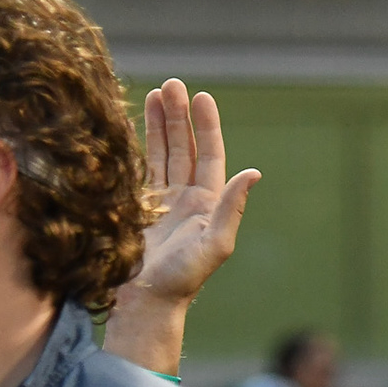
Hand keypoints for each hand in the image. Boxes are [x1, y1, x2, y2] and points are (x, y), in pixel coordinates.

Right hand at [128, 79, 260, 309]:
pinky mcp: (138, 208)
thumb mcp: (216, 244)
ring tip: (154, 94)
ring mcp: (162, 202)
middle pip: (184, 147)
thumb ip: (231, 207)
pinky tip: (134, 126)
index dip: (206, 125)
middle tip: (171, 84)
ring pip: (162, 154)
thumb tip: (253, 172)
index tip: (200, 97)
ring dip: (160, 125)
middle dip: (179, 116)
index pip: (209, 154)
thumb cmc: (184, 279)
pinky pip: (141, 169)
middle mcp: (187, 198)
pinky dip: (139, 146)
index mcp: (208, 203)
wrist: (148, 303)